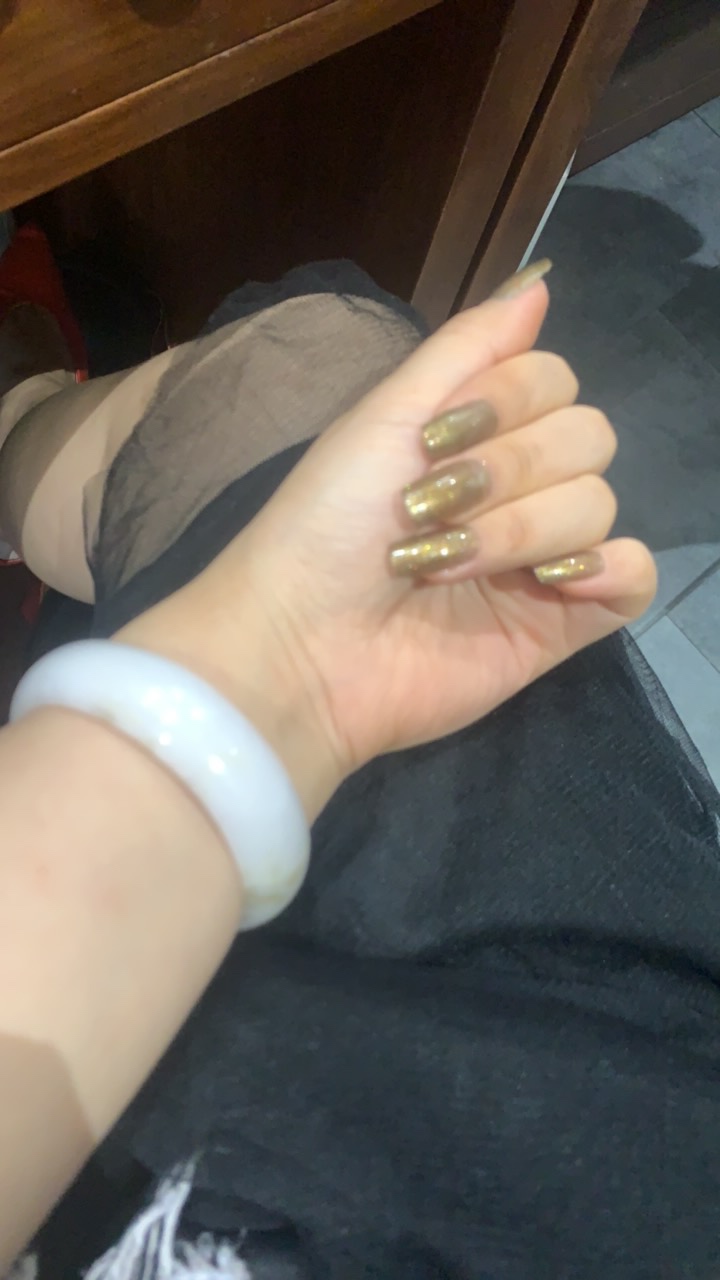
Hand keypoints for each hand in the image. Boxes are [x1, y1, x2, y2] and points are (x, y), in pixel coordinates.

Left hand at [126, 275, 655, 816]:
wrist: (303, 644)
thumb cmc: (326, 523)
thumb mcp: (387, 413)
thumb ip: (467, 346)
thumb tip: (541, 279)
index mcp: (478, 434)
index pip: (555, 381)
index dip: (507, 402)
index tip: (432, 442)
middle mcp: (519, 488)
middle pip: (588, 437)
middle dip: (507, 471)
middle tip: (431, 511)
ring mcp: (543, 556)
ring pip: (601, 504)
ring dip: (520, 530)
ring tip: (447, 567)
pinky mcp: (562, 624)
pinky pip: (634, 577)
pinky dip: (609, 568)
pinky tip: (550, 582)